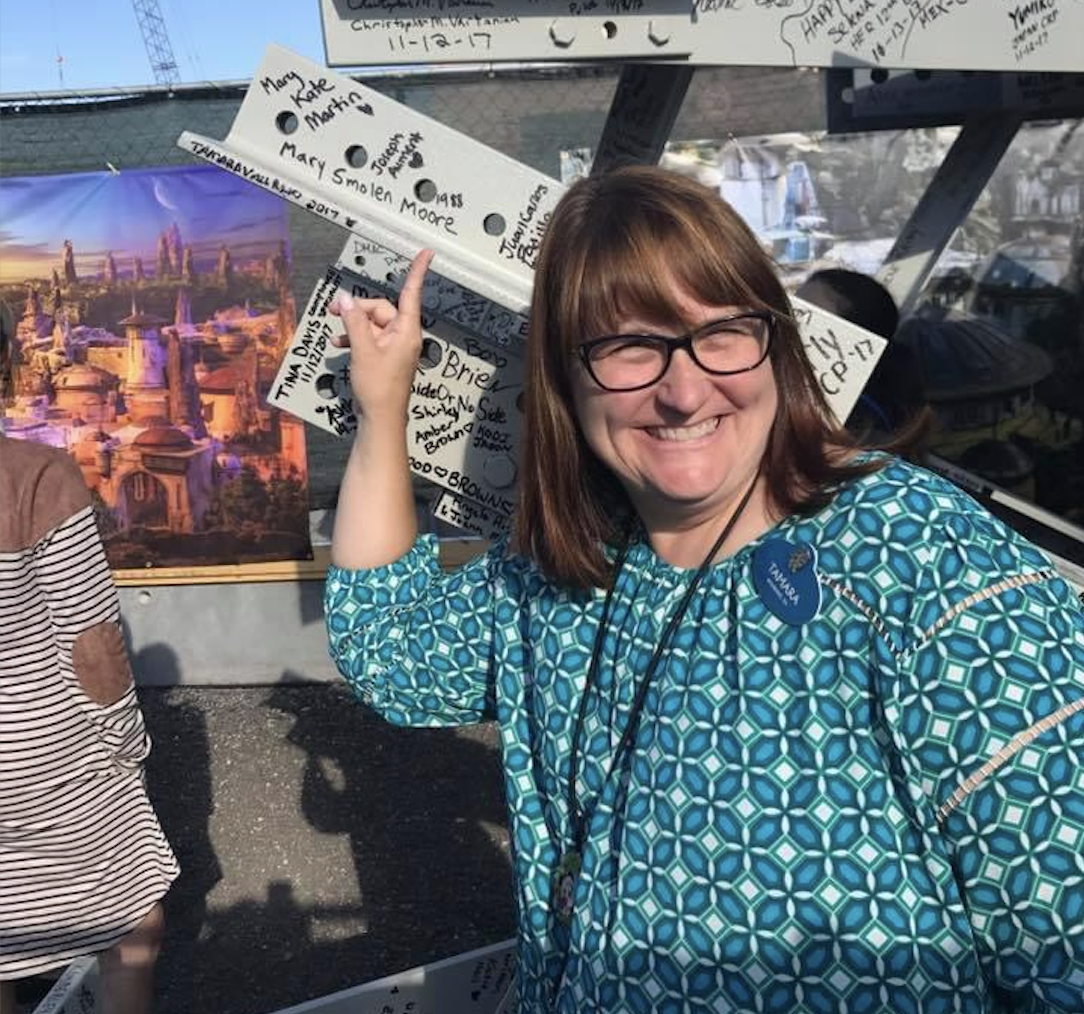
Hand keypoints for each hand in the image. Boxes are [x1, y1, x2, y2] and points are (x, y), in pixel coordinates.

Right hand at [329, 248, 433, 426]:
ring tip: (336, 334)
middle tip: (334, 312)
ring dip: (353, 326)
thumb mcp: (362, 350)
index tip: (427, 253)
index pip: (411, 294)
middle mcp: (403, 337)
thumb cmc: (378, 388)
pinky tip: (338, 346)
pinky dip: (354, 339)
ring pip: (372, 324)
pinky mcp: (384, 358)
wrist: (379, 418)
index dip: (417, 272)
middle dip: (358, 309)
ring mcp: (394, 348)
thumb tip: (345, 300)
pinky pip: (369, 338)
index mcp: (406, 331)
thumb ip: (353, 322)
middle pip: (381, 309)